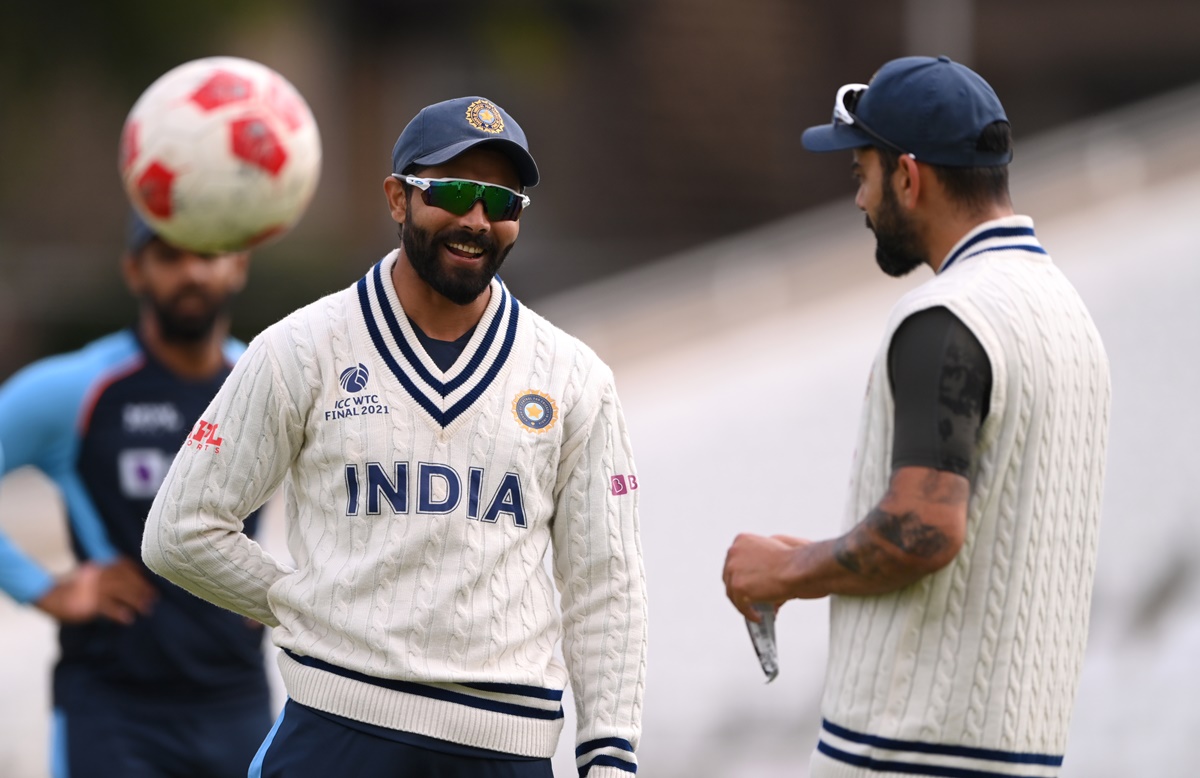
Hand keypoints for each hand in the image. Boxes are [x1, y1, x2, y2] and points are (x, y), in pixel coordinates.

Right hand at [35, 557, 156, 624]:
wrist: (46, 593)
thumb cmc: (69, 586)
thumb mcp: (88, 575)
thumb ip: (104, 575)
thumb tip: (125, 582)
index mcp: (100, 566)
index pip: (124, 566)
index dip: (138, 574)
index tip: (149, 582)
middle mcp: (99, 575)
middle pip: (127, 580)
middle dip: (142, 588)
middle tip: (154, 597)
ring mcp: (94, 588)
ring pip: (122, 593)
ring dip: (137, 600)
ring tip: (147, 608)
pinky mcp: (89, 603)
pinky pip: (109, 608)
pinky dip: (120, 613)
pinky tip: (128, 618)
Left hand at [723, 533, 810, 620]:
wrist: (799, 569)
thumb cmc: (792, 561)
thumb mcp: (771, 554)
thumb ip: (758, 564)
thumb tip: (754, 584)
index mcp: (741, 540)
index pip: (734, 563)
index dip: (740, 576)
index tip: (746, 585)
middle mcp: (733, 552)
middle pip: (729, 577)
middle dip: (739, 590)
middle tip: (749, 601)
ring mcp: (733, 569)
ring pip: (732, 593)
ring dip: (743, 604)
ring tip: (756, 611)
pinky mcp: (738, 586)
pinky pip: (740, 605)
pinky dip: (749, 613)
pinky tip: (758, 616)